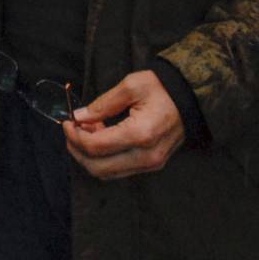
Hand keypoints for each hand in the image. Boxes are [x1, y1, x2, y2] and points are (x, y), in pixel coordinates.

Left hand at [64, 69, 184, 179]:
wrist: (190, 99)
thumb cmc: (162, 89)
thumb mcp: (131, 86)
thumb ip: (102, 104)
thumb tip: (79, 117)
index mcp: (140, 134)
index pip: (95, 146)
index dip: (75, 135)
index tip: (68, 121)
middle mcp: (146, 155)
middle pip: (97, 167)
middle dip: (77, 150)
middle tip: (72, 130)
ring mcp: (151, 164)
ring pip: (106, 173)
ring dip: (89, 156)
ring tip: (89, 131)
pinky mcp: (152, 165)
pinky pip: (119, 171)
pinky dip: (103, 159)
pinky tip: (103, 137)